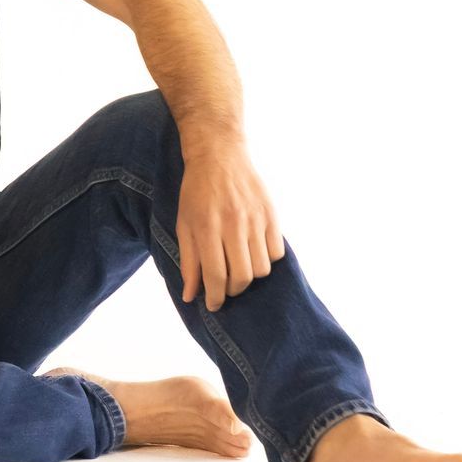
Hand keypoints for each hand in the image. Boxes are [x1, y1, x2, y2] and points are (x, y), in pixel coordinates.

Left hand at [174, 141, 285, 311]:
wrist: (219, 156)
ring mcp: (256, 219)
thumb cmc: (196, 193)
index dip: (215, 297)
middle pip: (242, 276)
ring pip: (262, 268)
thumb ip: (188, 261)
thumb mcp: (184, 224)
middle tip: (226, 287)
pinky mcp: (272, 214)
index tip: (213, 305)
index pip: (216, 275)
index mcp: (207, 227)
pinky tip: (253, 252)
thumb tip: (189, 296)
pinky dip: (267, 260)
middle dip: (233, 290)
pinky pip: (277, 252)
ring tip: (239, 267)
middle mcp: (233, 224)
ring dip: (250, 276)